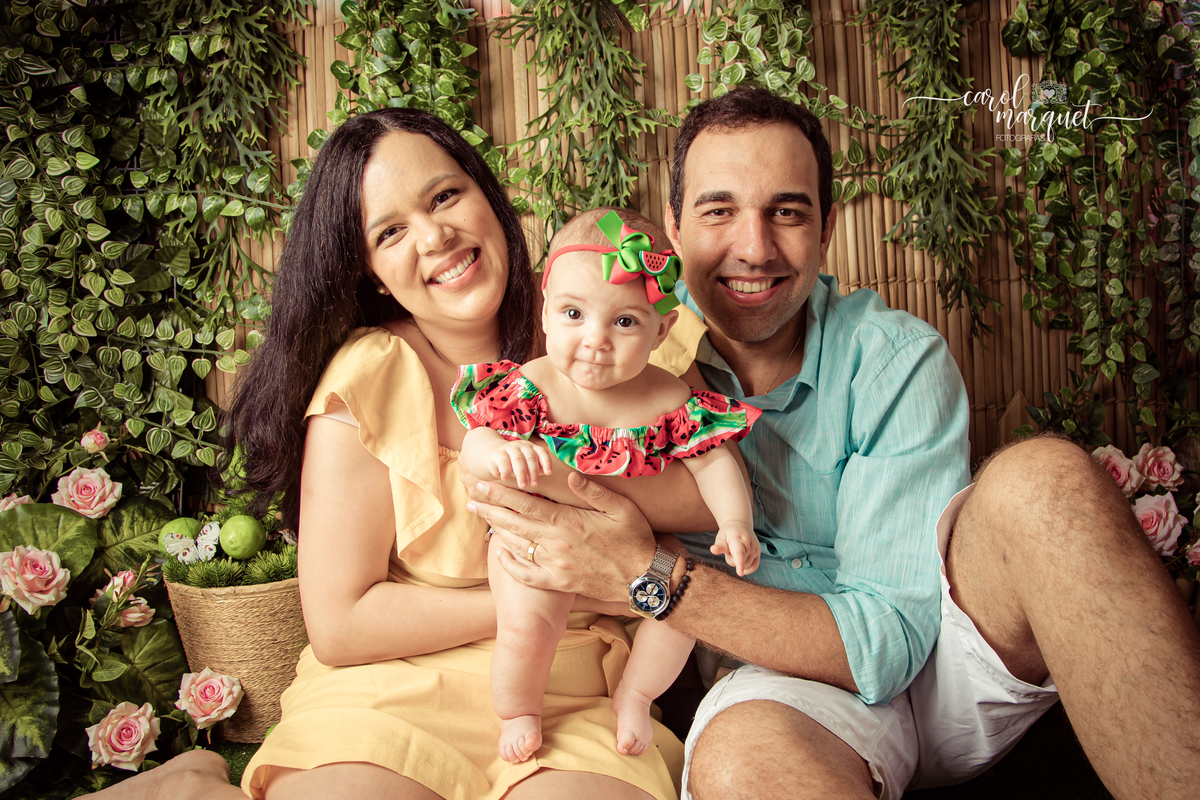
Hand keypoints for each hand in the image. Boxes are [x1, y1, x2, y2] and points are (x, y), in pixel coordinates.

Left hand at [466, 472, 655, 602]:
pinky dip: (510, 564)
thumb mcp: (621, 508)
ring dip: (496, 531)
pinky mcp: (559, 583)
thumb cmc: (635, 539)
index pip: (526, 504)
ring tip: (481, 519)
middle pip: (514, 524)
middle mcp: (557, 544)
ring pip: (517, 546)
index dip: (501, 494)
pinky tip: (500, 552)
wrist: (644, 579)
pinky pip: (527, 575)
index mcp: (569, 522)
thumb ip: (592, 492)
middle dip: (489, 509)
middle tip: (470, 499)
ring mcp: (556, 566)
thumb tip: (569, 475)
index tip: (483, 485)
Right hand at [489, 439, 552, 488]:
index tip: (548, 473)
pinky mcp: (498, 453)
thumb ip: (537, 468)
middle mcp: (522, 445)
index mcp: (532, 448)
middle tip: (534, 485)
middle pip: (531, 457)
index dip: (546, 462)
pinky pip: (504, 462)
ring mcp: (510, 448)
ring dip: (521, 474)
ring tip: (522, 486)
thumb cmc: (516, 465)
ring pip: (518, 460)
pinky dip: (506, 471)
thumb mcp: (528, 466)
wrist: (495, 458)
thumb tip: (547, 472)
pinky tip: (506, 478)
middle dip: (533, 472)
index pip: (542, 452)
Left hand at [711, 522, 759, 575]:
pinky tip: (742, 563)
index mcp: (738, 539)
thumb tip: (713, 550)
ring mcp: (755, 549)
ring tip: (736, 551)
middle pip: (739, 561)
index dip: (739, 564)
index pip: (739, 553)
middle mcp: (749, 544)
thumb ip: (719, 545)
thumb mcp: (721, 537)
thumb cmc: (728, 533)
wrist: (741, 525)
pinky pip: (753, 567)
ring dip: (738, 562)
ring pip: (746, 565)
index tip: (740, 573)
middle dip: (731, 558)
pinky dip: (747, 568)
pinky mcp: (758, 553)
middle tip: (730, 549)